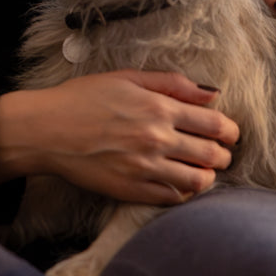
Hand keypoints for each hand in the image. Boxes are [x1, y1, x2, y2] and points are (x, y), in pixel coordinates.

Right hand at [0, 70, 238, 204]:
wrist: (46, 129)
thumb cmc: (82, 98)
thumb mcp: (126, 78)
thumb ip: (171, 83)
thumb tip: (210, 92)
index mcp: (157, 107)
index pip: (214, 123)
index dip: (229, 129)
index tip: (227, 131)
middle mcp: (156, 139)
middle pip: (212, 154)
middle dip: (222, 153)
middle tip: (217, 151)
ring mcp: (145, 168)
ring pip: (199, 181)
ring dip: (207, 175)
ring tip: (200, 169)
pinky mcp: (132, 190)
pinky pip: (173, 197)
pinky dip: (184, 192)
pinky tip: (177, 181)